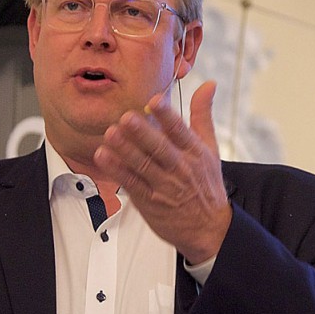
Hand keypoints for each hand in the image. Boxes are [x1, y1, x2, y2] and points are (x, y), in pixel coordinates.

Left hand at [94, 81, 231, 263]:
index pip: (181, 131)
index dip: (167, 116)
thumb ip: (203, 114)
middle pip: (160, 149)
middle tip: (126, 118)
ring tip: (110, 134)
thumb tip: (209, 84)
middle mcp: (180, 169)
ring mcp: (164, 186)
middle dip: (143, 133)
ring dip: (125, 150)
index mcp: (195, 153)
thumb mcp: (210, 148)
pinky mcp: (150, 201)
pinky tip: (104, 157)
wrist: (209, 229)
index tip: (155, 101)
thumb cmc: (207, 184)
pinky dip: (117, 171)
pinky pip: (132, 184)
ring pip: (143, 166)